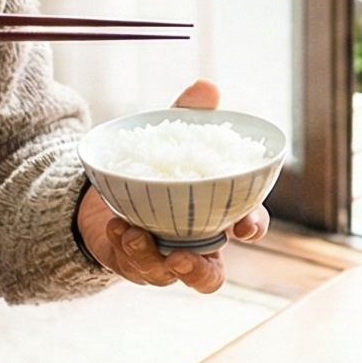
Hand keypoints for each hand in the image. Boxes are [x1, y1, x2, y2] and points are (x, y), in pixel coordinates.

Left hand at [78, 80, 269, 292]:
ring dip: (150, 258)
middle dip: (200, 273)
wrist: (109, 188)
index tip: (243, 227)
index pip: (249, 224)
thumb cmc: (156, 164)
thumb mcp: (171, 136)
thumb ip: (189, 115)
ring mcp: (165, 258)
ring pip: (167, 276)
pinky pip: (134, 266)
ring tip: (133, 233)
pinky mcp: (135, 264)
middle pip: (211, 275)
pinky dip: (125, 246)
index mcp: (220, 214)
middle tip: (182, 259)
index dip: (252, 227)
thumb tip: (207, 86)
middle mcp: (197, 244)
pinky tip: (117, 224)